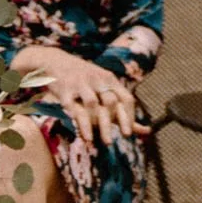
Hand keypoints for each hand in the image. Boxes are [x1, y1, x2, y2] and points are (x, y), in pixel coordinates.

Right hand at [14, 46, 138, 143]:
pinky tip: (86, 137)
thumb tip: (147, 130)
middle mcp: (97, 80)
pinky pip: (74, 109)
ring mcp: (80, 85)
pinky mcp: (64, 91)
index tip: (128, 133)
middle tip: (115, 141)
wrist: (54, 61)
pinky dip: (81, 124)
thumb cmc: (85, 80)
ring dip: (97, 124)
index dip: (129, 116)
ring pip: (92, 105)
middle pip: (110, 103)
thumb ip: (122, 109)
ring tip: (98, 141)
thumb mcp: (105, 87)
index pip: (126, 98)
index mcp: (110, 79)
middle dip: (114, 122)